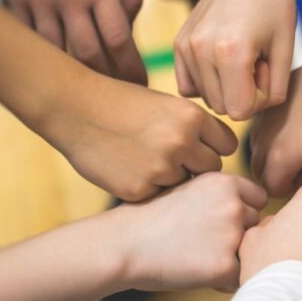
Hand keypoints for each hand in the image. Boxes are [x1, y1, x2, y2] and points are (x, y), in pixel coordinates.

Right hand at [0, 0, 146, 83]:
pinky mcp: (15, 0)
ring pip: (56, 52)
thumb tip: (128, 32)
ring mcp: (38, 0)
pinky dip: (45, 54)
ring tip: (89, 86)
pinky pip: (30, 38)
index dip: (131, 69)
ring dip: (74, 72)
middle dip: (106, 79)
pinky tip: (57, 64)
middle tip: (118, 92)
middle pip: (88, 55)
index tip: (140, 84)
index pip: (119, 40)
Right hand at [40, 68, 237, 200]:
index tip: (196, 147)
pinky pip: (159, 197)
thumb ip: (193, 128)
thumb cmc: (121, 104)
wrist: (75, 109)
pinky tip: (130, 171)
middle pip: (212, 170)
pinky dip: (149, 189)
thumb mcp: (165, 105)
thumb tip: (217, 156)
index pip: (226, 146)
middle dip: (196, 167)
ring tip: (145, 162)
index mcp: (193, 117)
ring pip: (186, 186)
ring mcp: (161, 168)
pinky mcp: (139, 189)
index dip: (211, 148)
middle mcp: (182, 142)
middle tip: (170, 158)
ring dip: (172, 180)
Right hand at [105, 173, 266, 290]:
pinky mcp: (223, 266)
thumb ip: (221, 196)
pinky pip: (240, 278)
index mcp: (225, 182)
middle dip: (239, 237)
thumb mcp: (188, 189)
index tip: (220, 223)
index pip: (259, 199)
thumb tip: (253, 212)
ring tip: (199, 259)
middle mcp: (233, 205)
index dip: (243, 212)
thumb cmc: (150, 218)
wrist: (123, 244)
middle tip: (203, 244)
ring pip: (251, 252)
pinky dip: (223, 281)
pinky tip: (198, 274)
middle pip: (256, 226)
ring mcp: (231, 236)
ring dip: (233, 259)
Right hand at [174, 0, 296, 119]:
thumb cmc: (276, 3)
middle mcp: (201, 49)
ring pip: (205, 97)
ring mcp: (185, 45)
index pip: (239, 112)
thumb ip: (273, 92)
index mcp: (231, 52)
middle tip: (257, 62)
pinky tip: (222, 60)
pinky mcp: (177, 41)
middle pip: (221, 108)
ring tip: (242, 57)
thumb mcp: (286, 50)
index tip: (267, 74)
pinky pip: (188, 84)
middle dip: (242, 93)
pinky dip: (206, 80)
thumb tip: (248, 113)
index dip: (258, 100)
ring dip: (225, 86)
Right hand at [250, 50, 301, 195]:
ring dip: (276, 152)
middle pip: (260, 170)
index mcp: (279, 156)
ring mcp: (263, 115)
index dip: (293, 188)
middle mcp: (263, 137)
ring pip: (259, 147)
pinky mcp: (269, 98)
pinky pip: (264, 125)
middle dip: (280, 173)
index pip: (272, 189)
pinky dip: (276, 131)